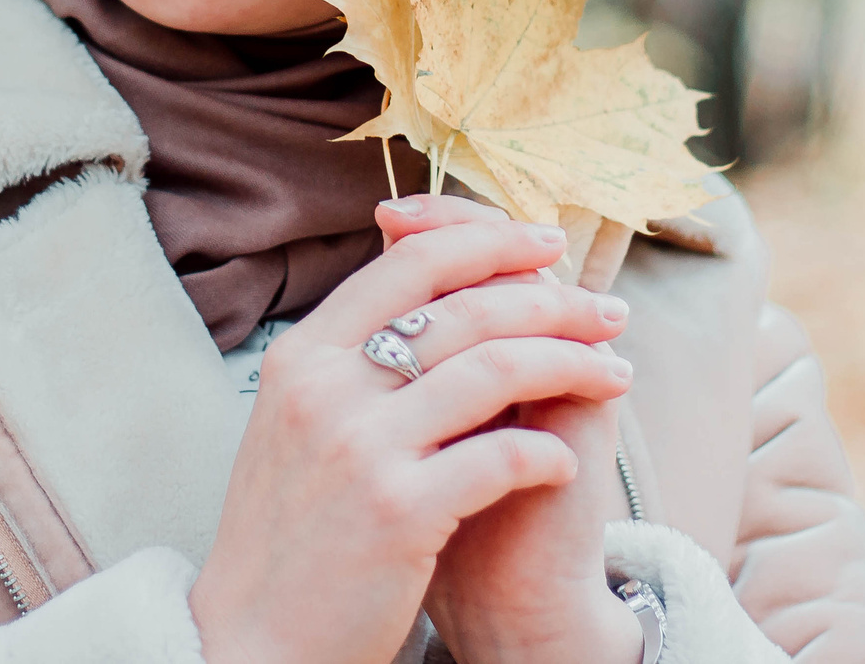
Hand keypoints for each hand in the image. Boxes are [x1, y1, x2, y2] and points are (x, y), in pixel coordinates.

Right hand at [188, 200, 632, 663]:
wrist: (250, 642)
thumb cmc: (288, 536)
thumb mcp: (294, 425)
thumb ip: (349, 362)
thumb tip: (434, 296)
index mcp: (302, 357)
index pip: (408, 263)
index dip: (489, 241)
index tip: (547, 244)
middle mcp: (326, 389)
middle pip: (464, 308)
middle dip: (554, 301)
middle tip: (608, 311)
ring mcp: (359, 449)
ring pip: (494, 369)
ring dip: (571, 364)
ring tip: (614, 373)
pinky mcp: (396, 513)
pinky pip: (499, 459)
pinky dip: (546, 455)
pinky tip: (564, 463)